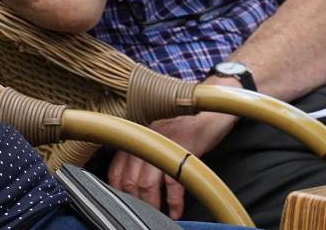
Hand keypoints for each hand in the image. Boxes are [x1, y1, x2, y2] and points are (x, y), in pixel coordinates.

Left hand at [107, 110, 236, 218]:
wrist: (209, 110)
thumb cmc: (183, 123)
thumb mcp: (156, 132)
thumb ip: (140, 149)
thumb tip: (129, 175)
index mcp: (136, 136)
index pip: (116, 168)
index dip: (118, 189)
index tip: (124, 201)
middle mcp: (145, 139)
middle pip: (130, 179)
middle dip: (135, 200)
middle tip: (143, 212)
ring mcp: (163, 144)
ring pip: (147, 183)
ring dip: (152, 205)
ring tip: (158, 215)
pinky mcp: (183, 151)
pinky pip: (173, 183)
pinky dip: (174, 202)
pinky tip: (176, 211)